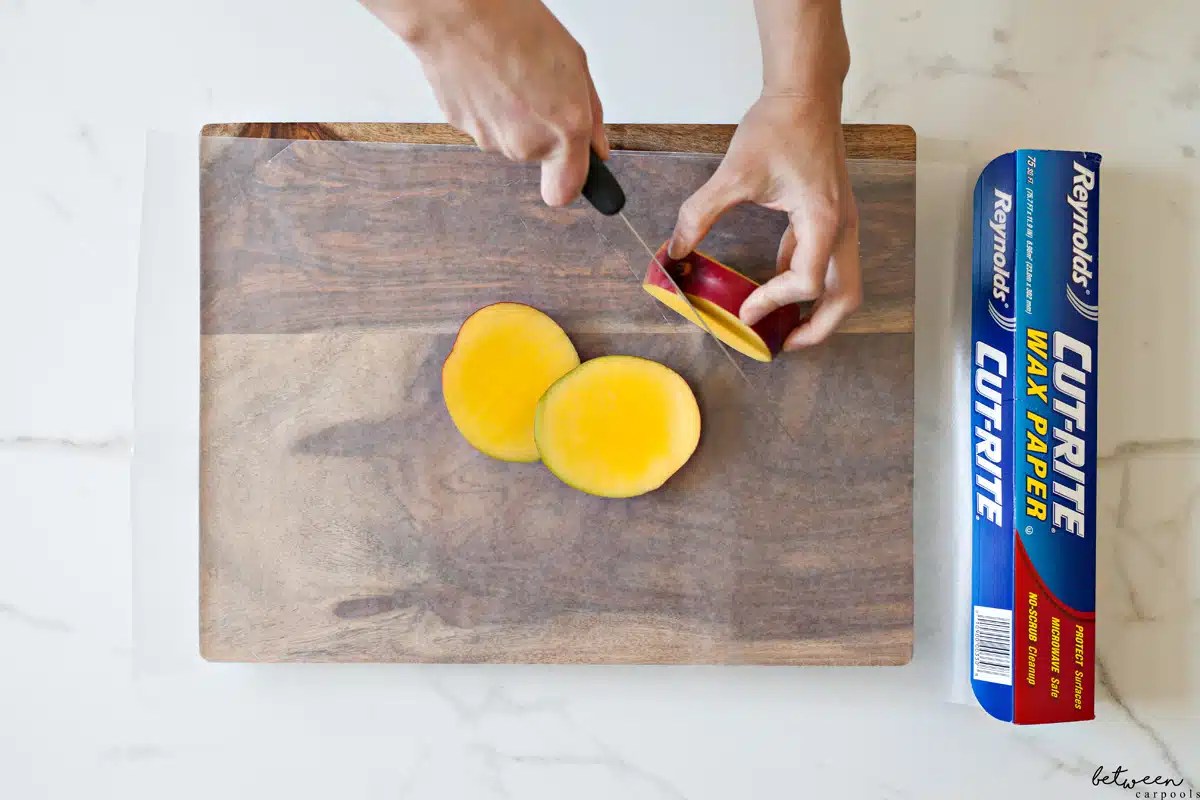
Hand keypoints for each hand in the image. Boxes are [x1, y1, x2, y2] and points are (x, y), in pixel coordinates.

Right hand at [363, 0, 606, 205]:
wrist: (456, 12)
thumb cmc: (515, 25)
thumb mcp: (575, 64)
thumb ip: (591, 115)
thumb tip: (596, 146)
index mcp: (563, 130)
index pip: (564, 194)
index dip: (569, 180)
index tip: (575, 166)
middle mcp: (526, 144)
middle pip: (536, 156)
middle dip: (541, 129)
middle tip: (539, 88)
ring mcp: (490, 139)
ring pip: (508, 139)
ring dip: (512, 115)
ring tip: (510, 74)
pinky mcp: (461, 128)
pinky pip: (483, 124)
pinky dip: (487, 105)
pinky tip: (488, 75)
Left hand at [668, 93, 860, 348]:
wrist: (806, 92)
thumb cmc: (780, 125)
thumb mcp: (734, 173)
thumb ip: (700, 214)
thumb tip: (673, 248)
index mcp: (823, 220)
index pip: (806, 281)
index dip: (774, 303)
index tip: (744, 312)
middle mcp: (841, 227)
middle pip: (844, 298)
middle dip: (816, 329)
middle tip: (781, 345)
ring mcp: (840, 222)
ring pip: (841, 283)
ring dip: (815, 310)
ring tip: (780, 327)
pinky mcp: (830, 216)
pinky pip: (825, 262)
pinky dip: (804, 283)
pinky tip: (772, 286)